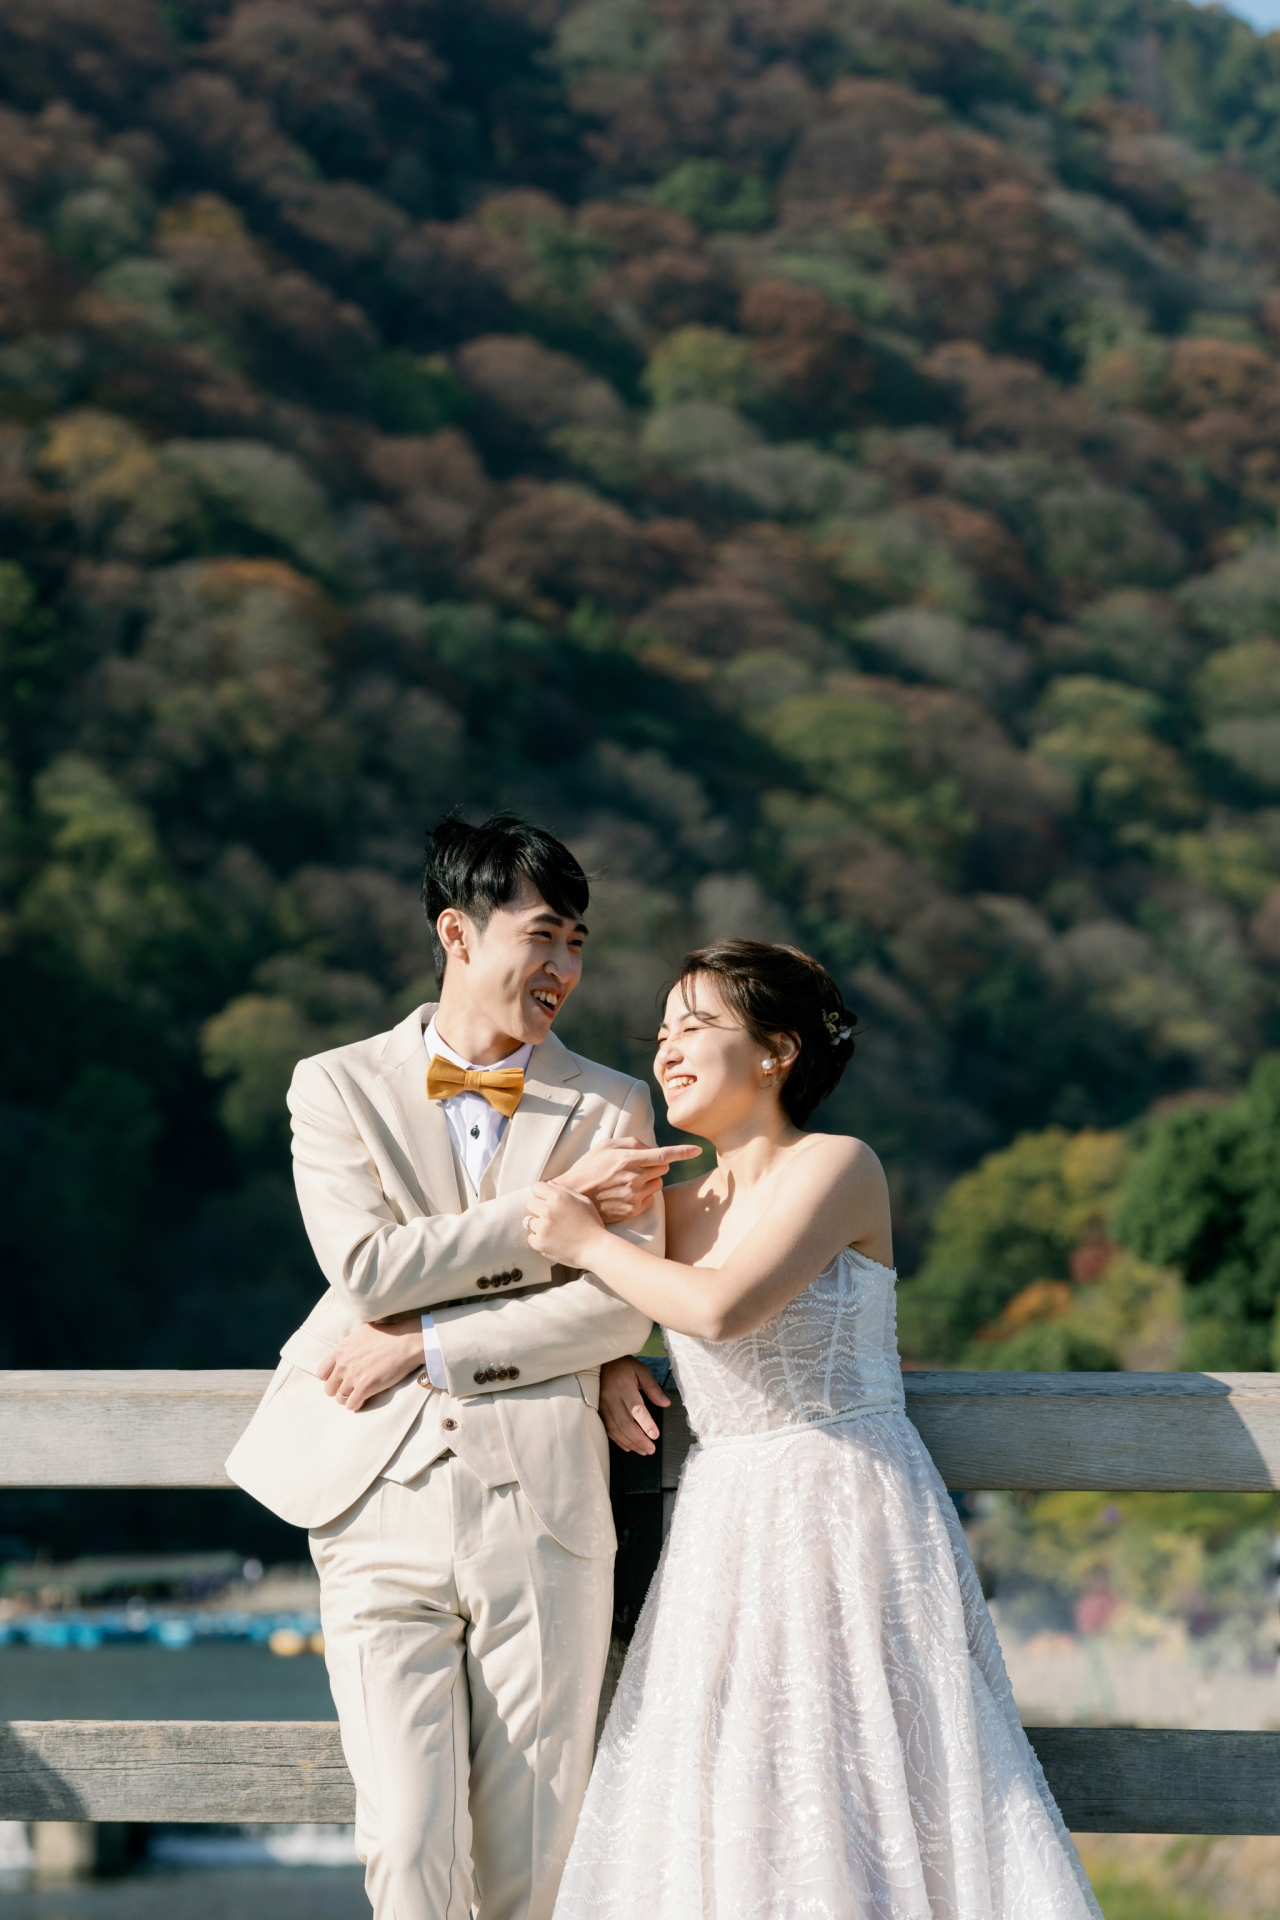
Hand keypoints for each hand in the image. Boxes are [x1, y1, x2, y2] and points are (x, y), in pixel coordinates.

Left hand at [317, 1317, 425, 1412]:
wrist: (406, 1341)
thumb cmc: (388, 1334)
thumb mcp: (362, 1332)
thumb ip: (349, 1343)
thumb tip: (346, 1349)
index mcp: (340, 1350)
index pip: (321, 1373)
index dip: (330, 1378)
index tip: (340, 1379)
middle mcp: (343, 1363)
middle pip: (329, 1389)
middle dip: (338, 1391)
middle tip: (350, 1390)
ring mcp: (353, 1376)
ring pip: (339, 1399)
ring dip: (348, 1399)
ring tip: (358, 1396)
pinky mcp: (364, 1387)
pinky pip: (351, 1405)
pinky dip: (357, 1405)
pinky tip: (364, 1400)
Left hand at [524, 1181, 607, 1266]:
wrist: (595, 1248)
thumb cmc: (592, 1224)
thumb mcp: (584, 1201)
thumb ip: (565, 1190)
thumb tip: (550, 1183)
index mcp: (558, 1197)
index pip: (536, 1187)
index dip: (541, 1193)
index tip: (546, 1200)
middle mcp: (548, 1210)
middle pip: (530, 1203)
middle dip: (538, 1208)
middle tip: (550, 1216)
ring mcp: (542, 1228)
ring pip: (527, 1221)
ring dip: (537, 1224)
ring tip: (550, 1229)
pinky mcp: (540, 1243)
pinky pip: (530, 1237)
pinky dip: (538, 1238)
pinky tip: (550, 1239)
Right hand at [556, 1137, 701, 1222]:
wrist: (573, 1197)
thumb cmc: (588, 1168)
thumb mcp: (605, 1146)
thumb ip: (631, 1142)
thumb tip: (650, 1147)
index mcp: (629, 1159)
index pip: (664, 1155)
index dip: (683, 1151)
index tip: (698, 1150)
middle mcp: (635, 1178)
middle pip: (663, 1169)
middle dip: (656, 1164)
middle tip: (637, 1165)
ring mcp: (635, 1196)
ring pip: (658, 1184)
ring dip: (649, 1179)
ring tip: (627, 1181)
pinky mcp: (634, 1210)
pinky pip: (651, 1198)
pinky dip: (644, 1193)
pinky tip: (626, 1192)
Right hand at [600, 1356, 670, 1455]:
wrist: (599, 1362)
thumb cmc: (623, 1366)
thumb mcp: (640, 1370)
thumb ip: (652, 1387)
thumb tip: (666, 1403)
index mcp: (624, 1386)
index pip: (636, 1408)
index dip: (646, 1423)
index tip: (655, 1435)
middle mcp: (611, 1397)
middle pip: (625, 1423)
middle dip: (639, 1439)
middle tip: (651, 1449)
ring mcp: (602, 1405)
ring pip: (615, 1429)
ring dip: (630, 1443)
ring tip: (643, 1451)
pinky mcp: (598, 1411)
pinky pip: (607, 1429)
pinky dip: (618, 1441)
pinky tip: (628, 1447)